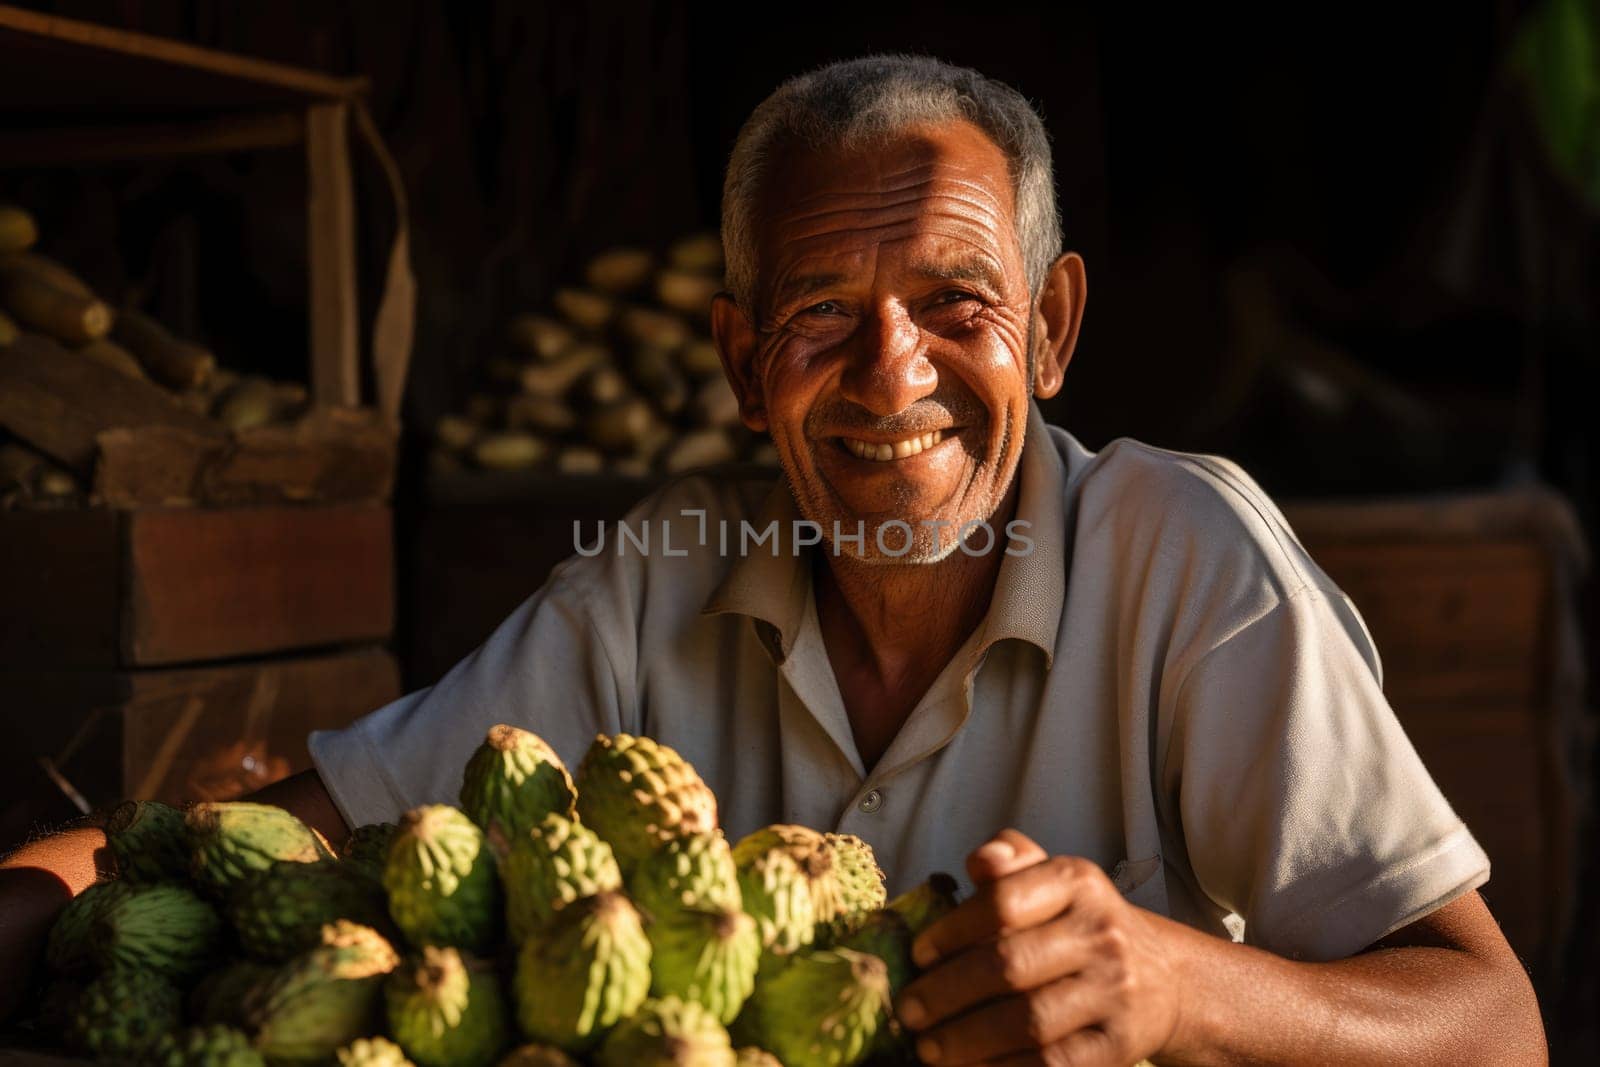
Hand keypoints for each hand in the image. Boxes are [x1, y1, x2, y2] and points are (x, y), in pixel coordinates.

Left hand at [895, 829, 1181, 1066]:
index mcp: (1077, 881)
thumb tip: (979, 861)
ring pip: (1027, 1021)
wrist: (1165, 980)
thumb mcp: (1052, 879)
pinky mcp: (1118, 1045)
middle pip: (1008, 965)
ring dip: (966, 1039)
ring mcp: (1114, 992)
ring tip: (927, 1048)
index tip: (918, 955)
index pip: (1002, 902)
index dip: (951, 931)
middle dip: (946, 993)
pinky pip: (1052, 1063)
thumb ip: (1009, 859)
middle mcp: (1100, 933)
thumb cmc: (1080, 926)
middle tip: (908, 1012)